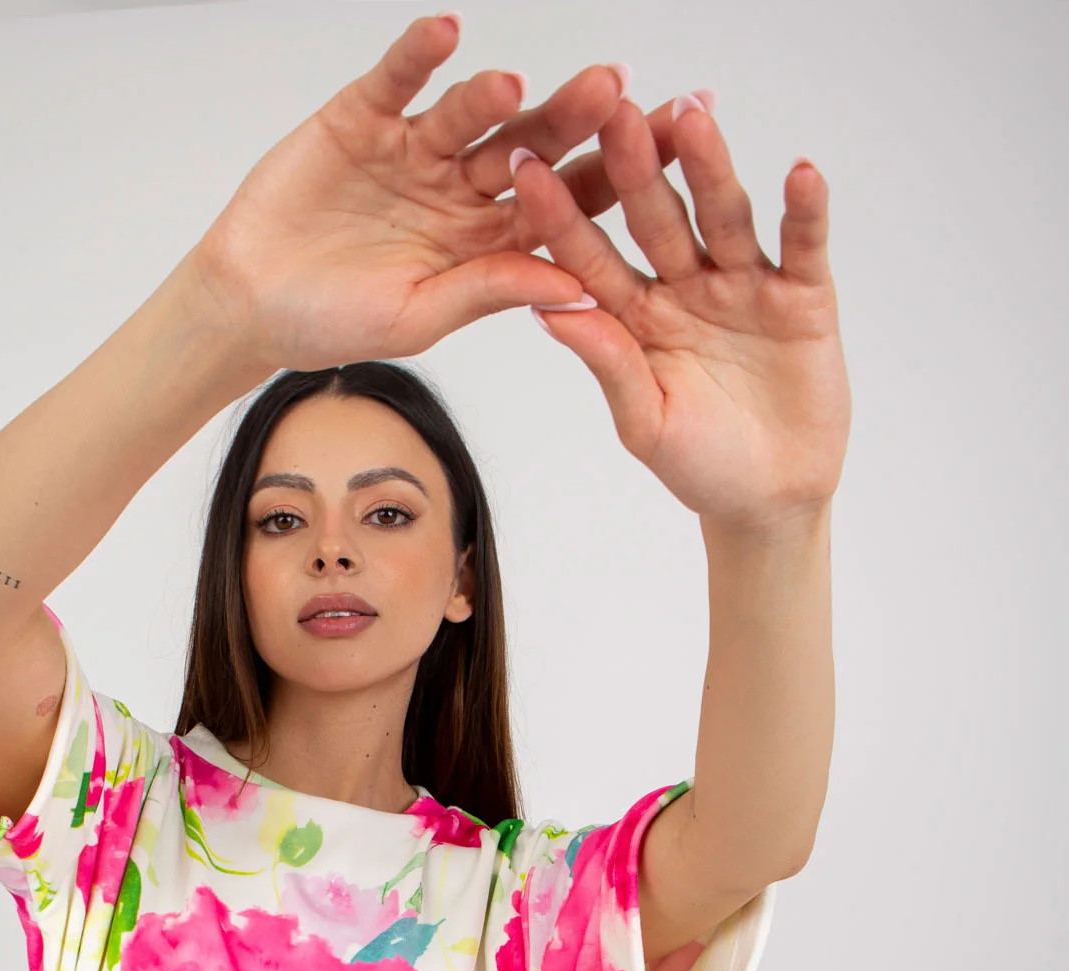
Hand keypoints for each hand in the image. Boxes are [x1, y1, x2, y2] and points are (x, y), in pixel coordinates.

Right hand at [192, 14, 670, 372]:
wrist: (250, 302)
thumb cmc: (332, 322)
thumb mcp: (420, 316)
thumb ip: (493, 290)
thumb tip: (578, 286)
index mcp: (488, 240)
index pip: (561, 205)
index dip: (608, 180)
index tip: (655, 161)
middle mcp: (461, 186)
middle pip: (529, 145)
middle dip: (569, 119)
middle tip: (611, 91)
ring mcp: (416, 147)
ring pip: (468, 111)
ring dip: (494, 94)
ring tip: (517, 85)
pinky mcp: (365, 115)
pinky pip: (400, 78)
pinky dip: (419, 55)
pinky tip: (444, 34)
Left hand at [511, 94, 851, 530]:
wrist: (768, 498)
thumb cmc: (698, 466)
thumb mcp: (644, 421)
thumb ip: (607, 361)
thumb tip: (550, 308)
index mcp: (634, 315)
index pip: (591, 255)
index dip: (560, 214)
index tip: (526, 168)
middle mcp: (685, 286)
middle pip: (657, 217)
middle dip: (635, 167)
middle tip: (611, 112)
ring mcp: (743, 284)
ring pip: (723, 216)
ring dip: (710, 167)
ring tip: (691, 116)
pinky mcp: (801, 294)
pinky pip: (803, 244)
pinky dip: (805, 210)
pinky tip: (800, 172)